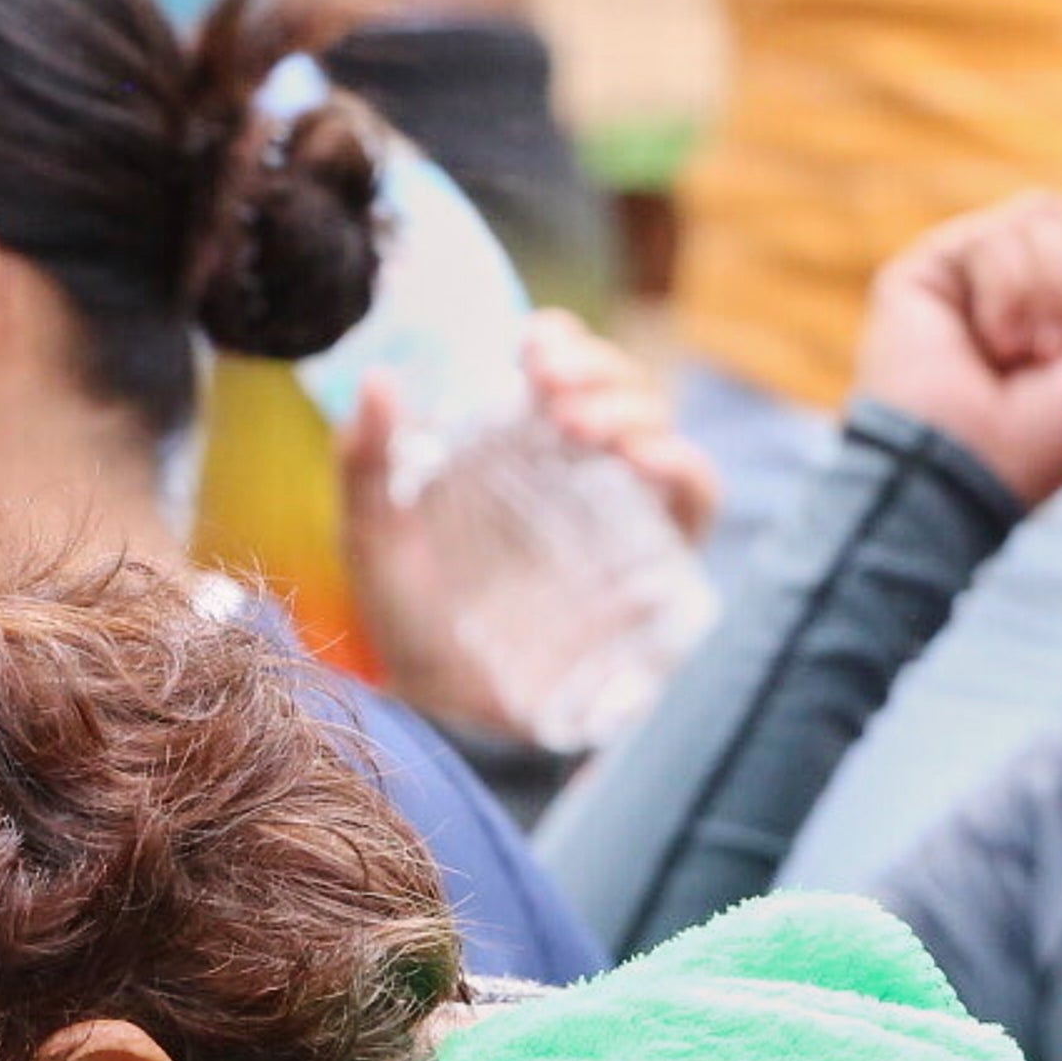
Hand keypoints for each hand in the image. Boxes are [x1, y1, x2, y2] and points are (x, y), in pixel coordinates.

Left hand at [340, 309, 719, 745]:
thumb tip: (377, 377)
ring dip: (631, 406)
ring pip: (659, 428)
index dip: (560, 343)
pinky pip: (696, 500)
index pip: (562, 372)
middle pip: (618, 389)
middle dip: (594, 368)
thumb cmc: (412, 628)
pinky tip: (643, 457)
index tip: (530, 344)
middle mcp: (581, 475)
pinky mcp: (661, 563)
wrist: (449, 718)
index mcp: (522, 452)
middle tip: (548, 382)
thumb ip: (365, 466)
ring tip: (578, 423)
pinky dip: (682, 465)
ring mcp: (624, 516)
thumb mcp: (374, 542)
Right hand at [855, 190, 1061, 509]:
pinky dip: (1007, 291)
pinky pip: (994, 235)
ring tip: (1024, 355)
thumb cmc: (1054, 430)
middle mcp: (1021, 281)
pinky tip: (992, 343)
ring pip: (1040, 216)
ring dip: (1047, 290)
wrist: (975, 465)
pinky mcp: (927, 269)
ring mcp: (972, 273)